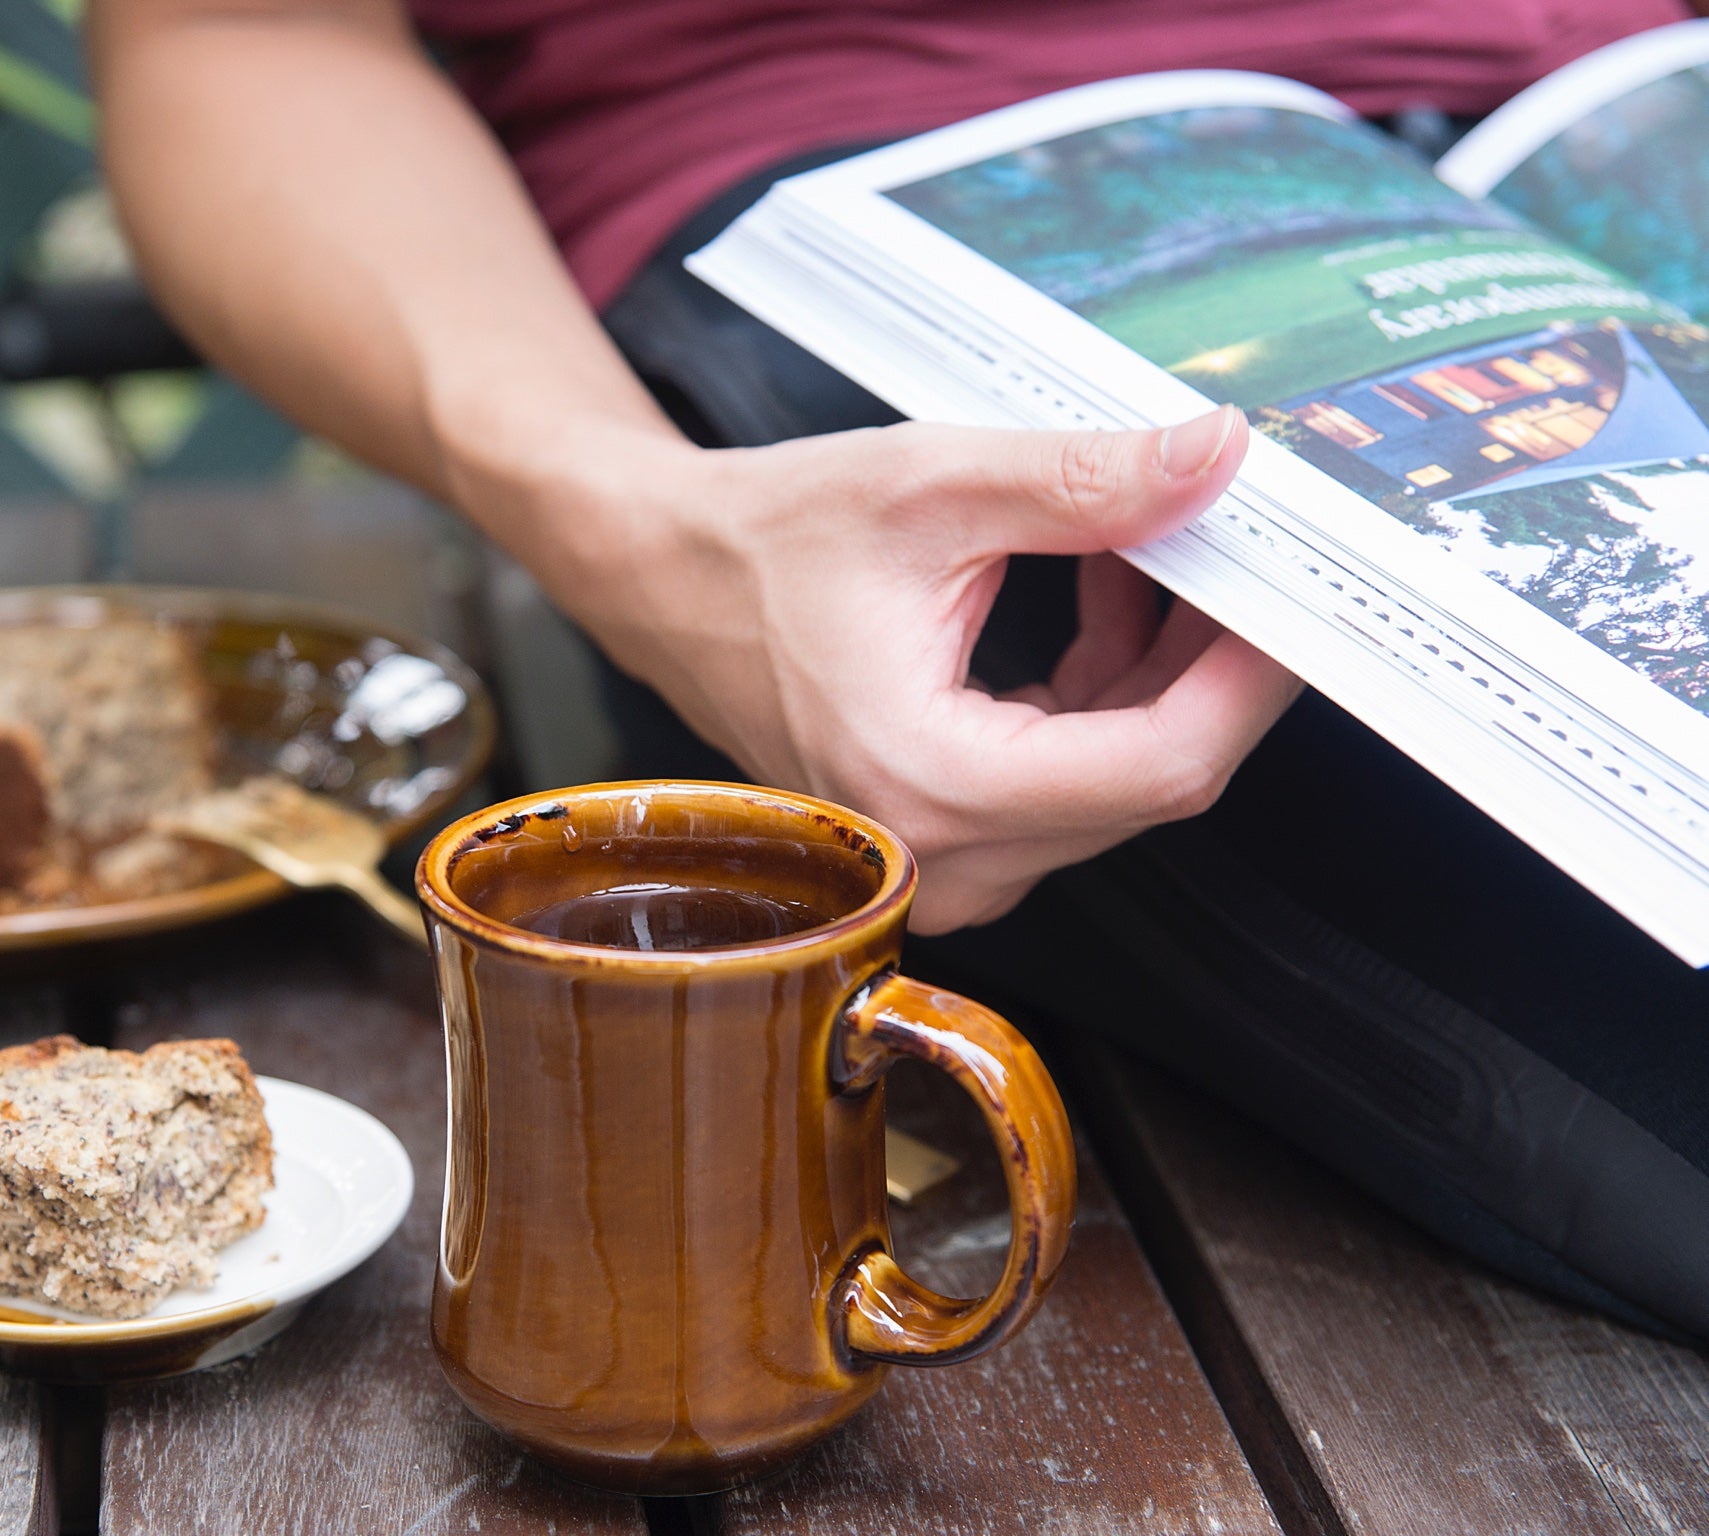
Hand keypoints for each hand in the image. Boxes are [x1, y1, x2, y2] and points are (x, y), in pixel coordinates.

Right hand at [532, 406, 1304, 932]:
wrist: (662, 581)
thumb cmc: (766, 541)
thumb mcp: (931, 487)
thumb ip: (1086, 481)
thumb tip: (1220, 461)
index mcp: (935, 783)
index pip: (1163, 763)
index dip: (1253, 677)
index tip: (1302, 591)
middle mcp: (944, 855)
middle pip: (1153, 773)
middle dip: (1215, 657)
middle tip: (1247, 541)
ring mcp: (947, 861)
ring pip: (1122, 775)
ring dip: (1164, 665)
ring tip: (1166, 546)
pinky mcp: (949, 838)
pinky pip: (1075, 776)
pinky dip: (1109, 687)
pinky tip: (1108, 593)